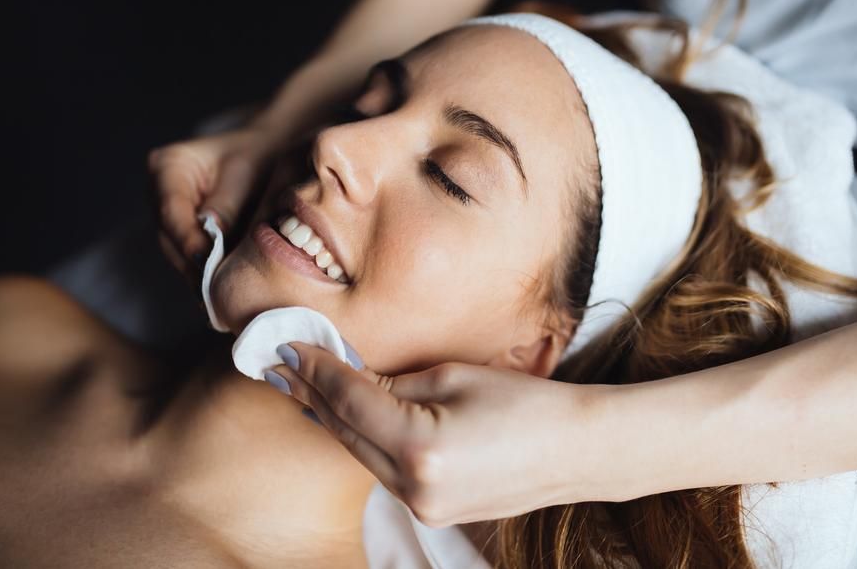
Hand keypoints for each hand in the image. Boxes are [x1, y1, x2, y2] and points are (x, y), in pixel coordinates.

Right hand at [148, 112, 280, 278]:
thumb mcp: (245, 173)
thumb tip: (212, 241)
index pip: (171, 210)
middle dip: (192, 263)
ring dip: (196, 272)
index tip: (206, 261)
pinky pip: (188, 253)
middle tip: (214, 291)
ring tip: (217, 297)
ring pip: (176, 250)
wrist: (265, 151)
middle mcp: (158, 191)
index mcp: (168, 166)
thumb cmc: (256, 154)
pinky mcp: (181, 229)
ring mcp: (166, 212)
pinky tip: (219, 290)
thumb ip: (227, 205)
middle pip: (169, 236)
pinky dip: (203, 269)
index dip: (187, 239)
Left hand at [271, 343, 596, 526]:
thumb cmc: (523, 403)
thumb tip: (347, 372)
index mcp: (419, 447)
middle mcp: (412, 487)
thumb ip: (392, 381)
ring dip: (332, 416)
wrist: (576, 451)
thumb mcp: (452, 377)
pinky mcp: (430, 512)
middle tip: (280, 361)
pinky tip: (345, 415)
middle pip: (343, 431)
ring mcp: (420, 507)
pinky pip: (381, 468)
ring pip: (358, 452)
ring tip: (302, 382)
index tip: (285, 345)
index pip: (347, 400)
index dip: (314, 369)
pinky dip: (361, 438)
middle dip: (311, 392)